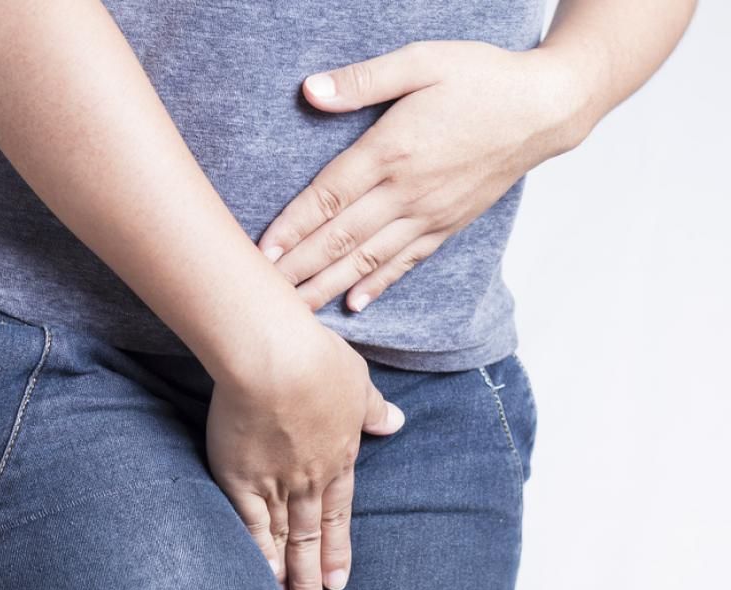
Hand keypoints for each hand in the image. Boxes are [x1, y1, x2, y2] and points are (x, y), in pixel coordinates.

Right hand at [206, 322, 404, 589]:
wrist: (277, 359)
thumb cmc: (317, 359)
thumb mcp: (357, 380)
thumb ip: (372, 408)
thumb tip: (394, 421)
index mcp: (340, 456)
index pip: (339, 512)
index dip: (338, 548)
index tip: (339, 579)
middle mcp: (311, 478)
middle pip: (312, 536)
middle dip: (313, 577)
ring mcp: (276, 482)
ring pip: (284, 539)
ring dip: (289, 578)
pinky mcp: (241, 478)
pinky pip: (251, 526)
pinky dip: (257, 553)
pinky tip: (260, 579)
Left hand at [257, 40, 587, 311]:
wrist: (546, 109)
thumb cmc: (482, 78)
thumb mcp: (422, 60)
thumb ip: (364, 79)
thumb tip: (311, 91)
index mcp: (392, 151)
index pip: (328, 198)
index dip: (292, 228)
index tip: (261, 254)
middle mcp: (407, 191)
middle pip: (340, 239)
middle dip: (299, 269)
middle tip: (266, 295)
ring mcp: (429, 214)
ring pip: (368, 259)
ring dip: (328, 286)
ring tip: (297, 310)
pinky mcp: (448, 225)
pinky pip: (405, 262)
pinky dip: (377, 285)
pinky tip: (354, 304)